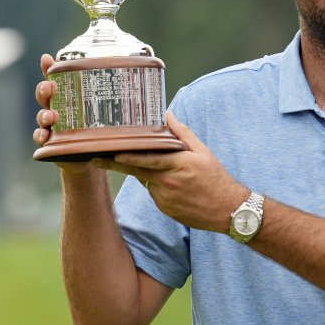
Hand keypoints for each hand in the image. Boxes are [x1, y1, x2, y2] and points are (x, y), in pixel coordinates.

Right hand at [32, 53, 94, 175]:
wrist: (89, 155)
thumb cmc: (91, 127)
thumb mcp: (97, 108)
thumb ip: (97, 91)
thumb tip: (108, 67)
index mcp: (64, 98)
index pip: (55, 79)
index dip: (48, 69)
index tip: (46, 59)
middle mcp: (54, 109)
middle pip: (44, 96)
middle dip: (43, 90)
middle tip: (49, 87)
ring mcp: (50, 126)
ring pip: (41, 117)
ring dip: (43, 115)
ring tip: (50, 116)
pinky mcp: (49, 142)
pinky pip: (40, 137)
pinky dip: (40, 135)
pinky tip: (44, 135)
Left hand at [94, 111, 247, 232]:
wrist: (227, 210)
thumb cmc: (216, 178)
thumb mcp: (203, 152)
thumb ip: (182, 133)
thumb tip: (167, 115)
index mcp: (179, 164)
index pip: (147, 158)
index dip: (127, 156)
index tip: (110, 152)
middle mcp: (168, 182)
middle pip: (137, 170)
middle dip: (116, 164)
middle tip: (96, 158)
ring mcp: (165, 198)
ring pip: (145, 180)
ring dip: (143, 172)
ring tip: (152, 167)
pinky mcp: (164, 208)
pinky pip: (153, 192)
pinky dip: (155, 184)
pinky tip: (169, 183)